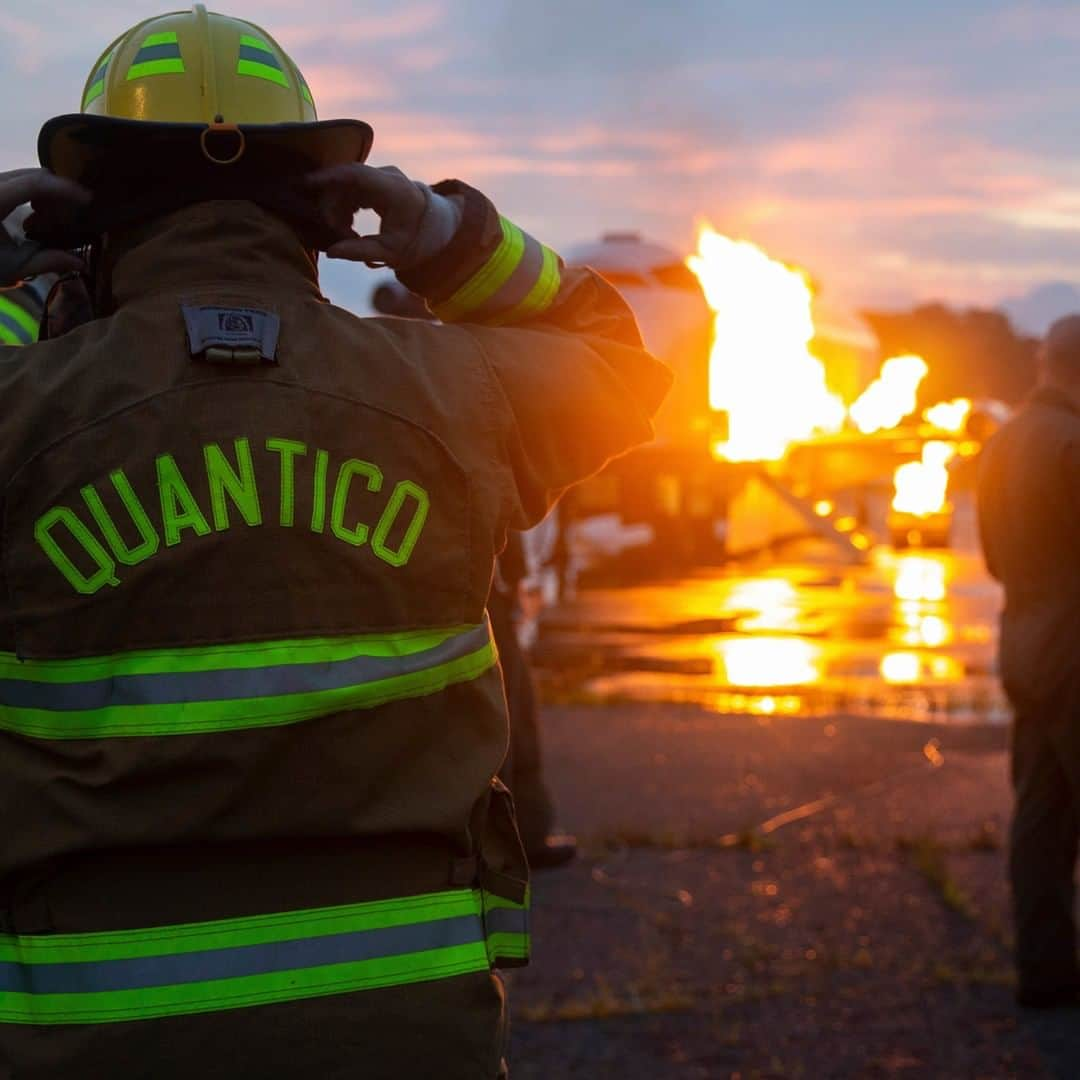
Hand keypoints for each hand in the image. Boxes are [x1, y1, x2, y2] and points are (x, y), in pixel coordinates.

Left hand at [0, 169, 89, 281]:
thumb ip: (47, 261)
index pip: (35, 183)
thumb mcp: (12, 267)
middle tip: (72, 218)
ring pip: (23, 177)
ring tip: (51, 223)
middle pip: (32, 175)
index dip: (65, 189)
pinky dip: (30, 196)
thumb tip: (80, 262)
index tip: (88, 200)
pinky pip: (13, 183)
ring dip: (45, 195)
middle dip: (58, 193)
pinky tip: (32, 219)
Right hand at [303, 164, 427, 267]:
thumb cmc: (415, 242)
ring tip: (347, 234)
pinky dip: (343, 205)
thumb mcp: (392, 254)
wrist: (434, 229)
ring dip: (338, 208)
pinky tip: (348, 226)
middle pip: (346, 181)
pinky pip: (350, 188)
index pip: (356, 174)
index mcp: (395, 190)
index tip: (307, 184)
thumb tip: (331, 252)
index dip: (330, 176)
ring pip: (345, 185)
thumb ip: (361, 252)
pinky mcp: (374, 181)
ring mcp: (380, 176)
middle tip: (337, 234)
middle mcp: (387, 176)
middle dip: (332, 205)